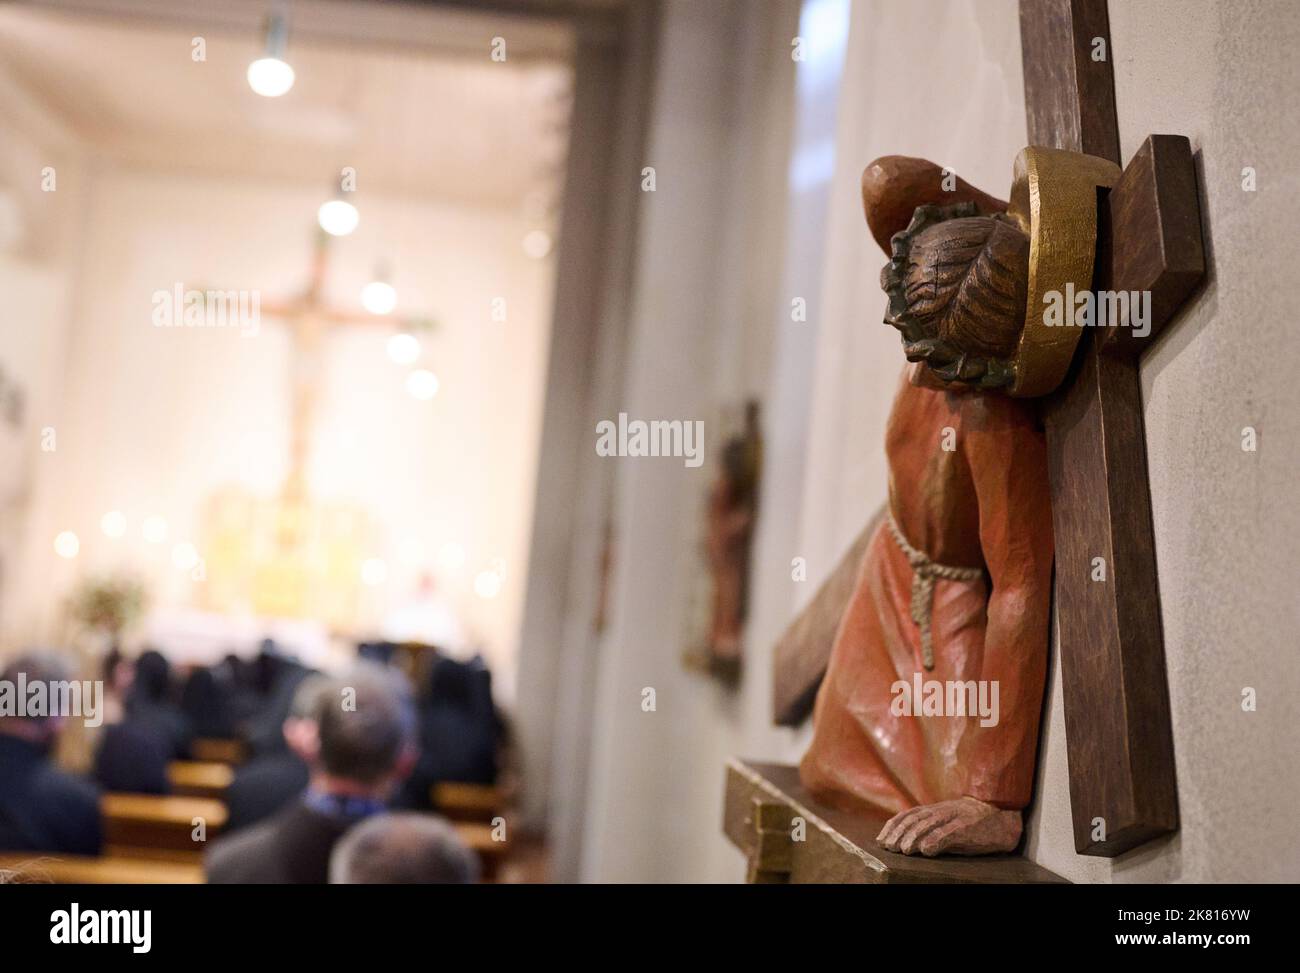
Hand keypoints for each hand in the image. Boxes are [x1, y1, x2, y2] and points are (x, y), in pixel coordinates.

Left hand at [876, 797, 1021, 855]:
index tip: (882, 840)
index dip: (893, 827)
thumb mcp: (946, 819)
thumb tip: (906, 841)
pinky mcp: (966, 828)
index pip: (907, 816)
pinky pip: (949, 833)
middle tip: (889, 847)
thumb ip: (928, 826)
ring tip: (903, 849)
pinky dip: (936, 841)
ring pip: (928, 826)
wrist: (1000, 812)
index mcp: (933, 810)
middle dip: (899, 834)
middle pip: (913, 820)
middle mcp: (940, 811)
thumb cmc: (970, 820)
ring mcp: (953, 818)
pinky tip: (926, 851)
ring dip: (913, 838)